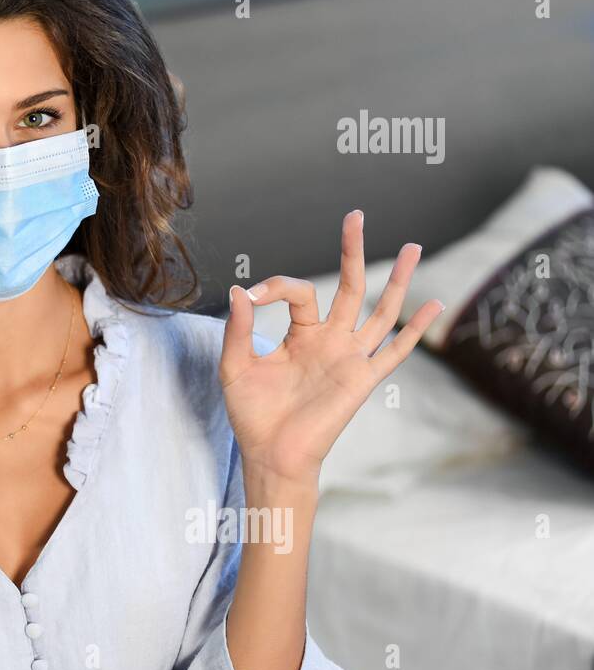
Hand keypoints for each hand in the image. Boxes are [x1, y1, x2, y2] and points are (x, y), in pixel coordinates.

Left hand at [220, 210, 444, 485]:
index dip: (273, 287)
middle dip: (352, 250)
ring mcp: (349, 357)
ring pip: (379, 310)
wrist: (270, 455)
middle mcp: (329, 340)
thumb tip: (239, 290)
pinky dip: (416, 329)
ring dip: (397, 279)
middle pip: (349, 285)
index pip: (297, 292)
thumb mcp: (235, 366)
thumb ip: (238, 330)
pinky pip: (395, 351)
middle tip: (356, 215)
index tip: (250, 298)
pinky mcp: (362, 379)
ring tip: (413, 246)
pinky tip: (435, 304)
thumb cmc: (252, 414)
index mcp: (300, 334)